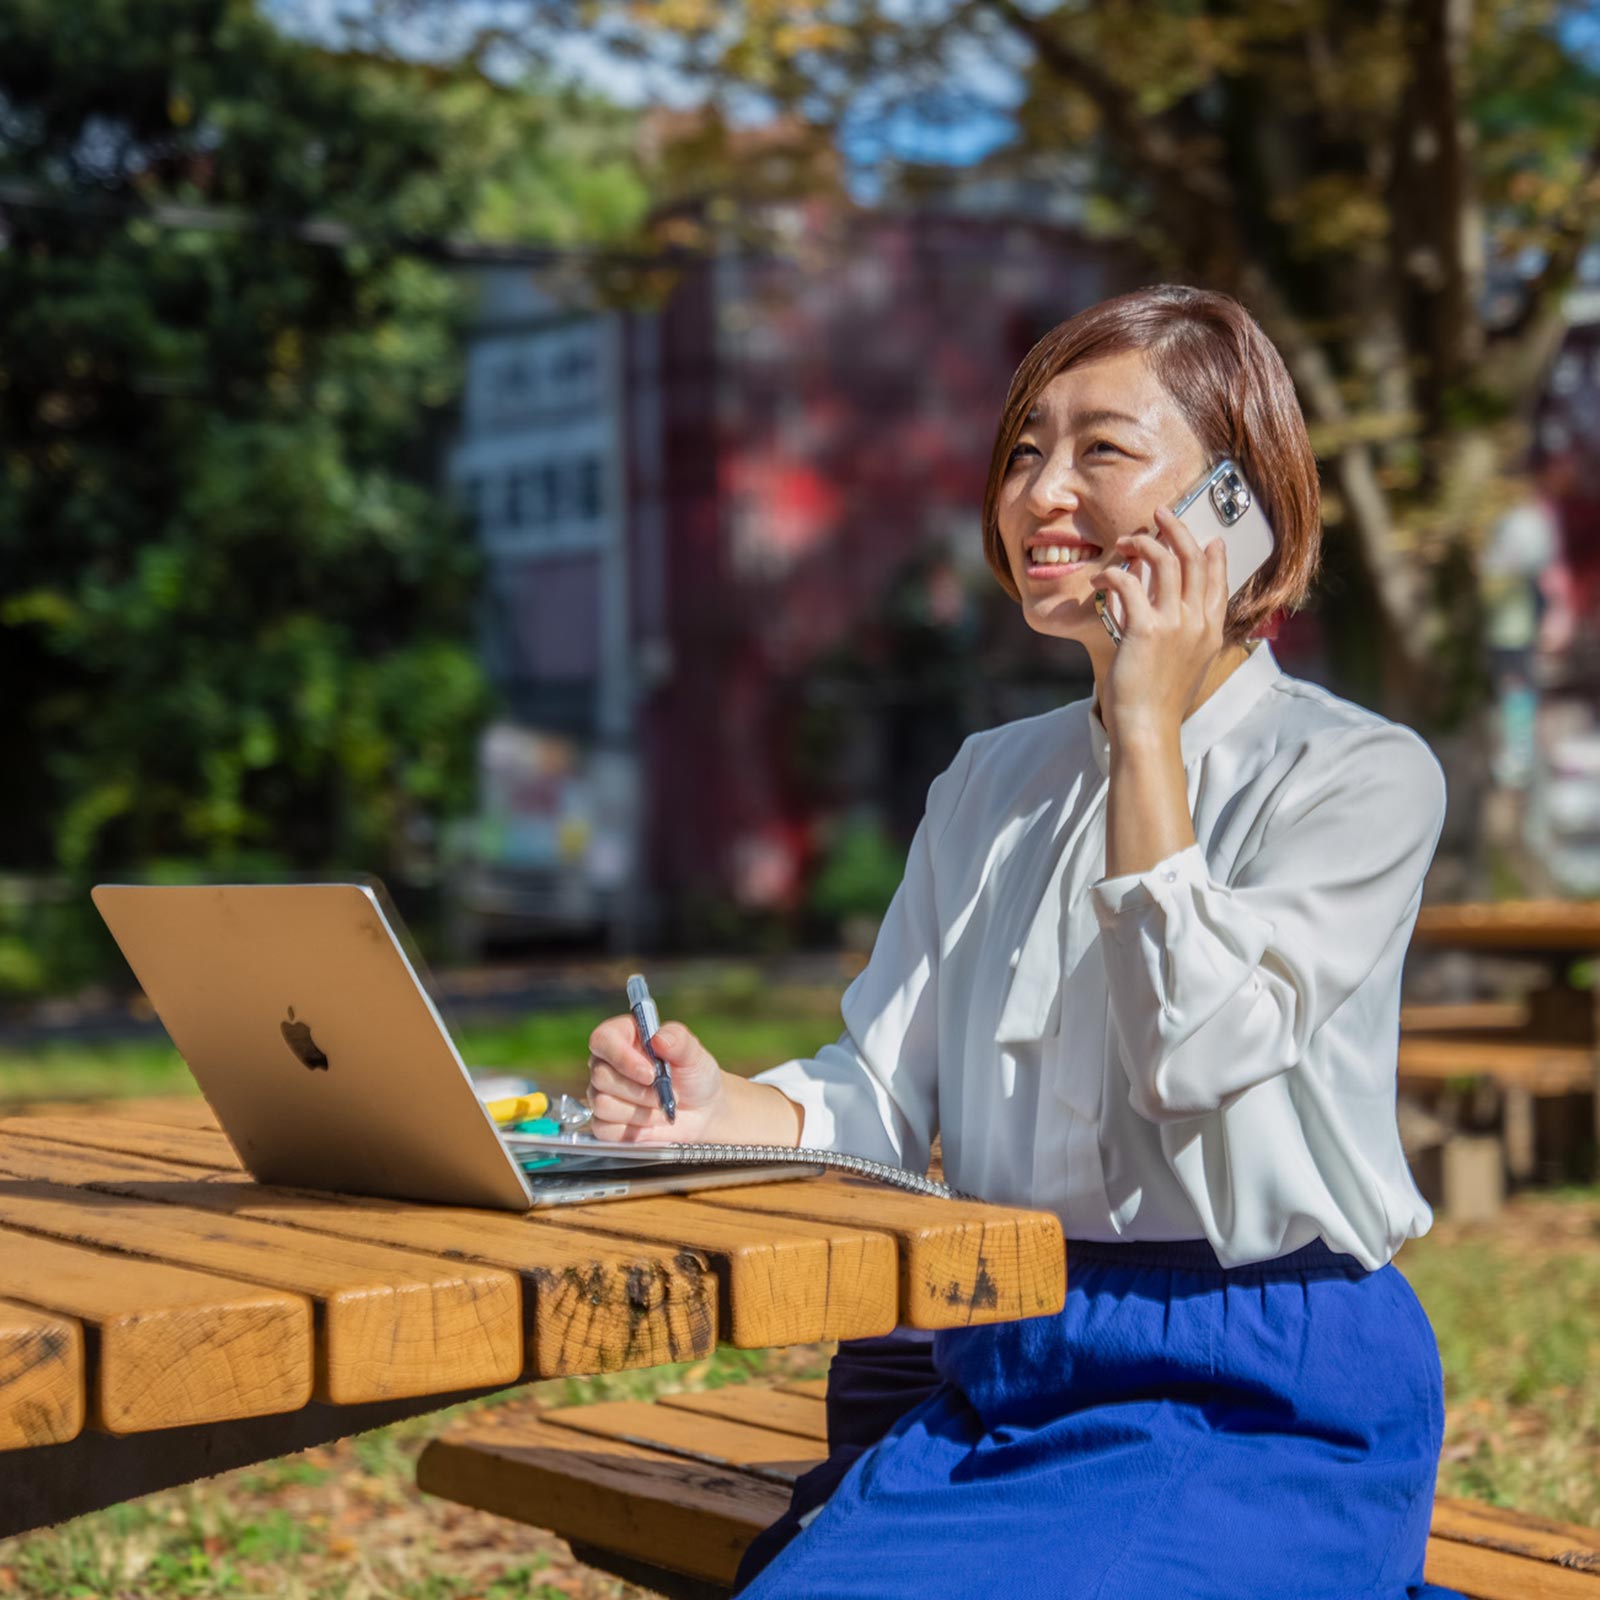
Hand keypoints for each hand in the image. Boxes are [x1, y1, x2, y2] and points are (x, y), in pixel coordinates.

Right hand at [586, 1014, 729, 1143]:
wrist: (701, 1112)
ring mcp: (601, 1093)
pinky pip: (604, 1129)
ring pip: (602, 1105)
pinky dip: (633, 1130)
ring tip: (661, 1107)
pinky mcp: (603, 1122)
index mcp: (623, 1036)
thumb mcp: (693, 1054)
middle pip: (600, 1077)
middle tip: (665, 1093)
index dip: (622, 1057)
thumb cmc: (694, 1075)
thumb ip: (678, 1040)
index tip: (651, 1073)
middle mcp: (606, 1063)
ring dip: (639, 1112)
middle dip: (639, 1091)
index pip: (602, 1039)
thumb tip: (658, 1038)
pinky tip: (650, 1123)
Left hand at [1096, 504, 1228, 742]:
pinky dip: (1113, 575)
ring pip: (1165, 562)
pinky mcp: (1146, 629)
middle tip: (1159, 514)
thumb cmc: (1159, 702)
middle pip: (1194, 559)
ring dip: (1143, 544)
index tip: (1206, 538)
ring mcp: (1175, 624)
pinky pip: (1129, 584)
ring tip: (1126, 541)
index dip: (1212, 554)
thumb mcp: (1184, 665)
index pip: (1218, 580)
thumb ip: (1183, 635)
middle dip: (1177, 529)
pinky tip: (1101, 580)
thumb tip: (1163, 612)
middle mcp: (1198, 622)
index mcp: (1211, 631)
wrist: (1148, 728)